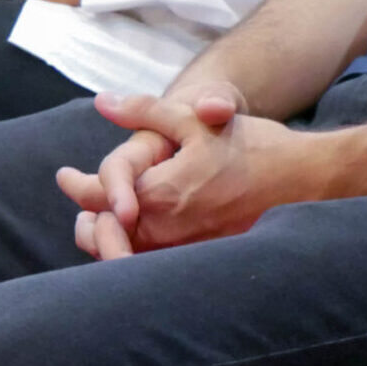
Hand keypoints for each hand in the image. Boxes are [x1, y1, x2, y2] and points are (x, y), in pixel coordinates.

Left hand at [58, 88, 312, 258]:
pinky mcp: (201, 258)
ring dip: (110, 240)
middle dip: (89, 222)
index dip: (77, 187)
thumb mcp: (195, 118)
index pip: (100, 198)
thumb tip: (102, 102)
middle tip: (80, 210)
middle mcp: (167, 228)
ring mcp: (185, 248)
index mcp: (160, 193)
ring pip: (130, 253)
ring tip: (102, 223)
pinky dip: (138, 252)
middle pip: (107, 235)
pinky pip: (156, 263)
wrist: (302, 180)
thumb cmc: (250, 146)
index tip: (64, 175)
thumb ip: (145, 111)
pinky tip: (142, 238)